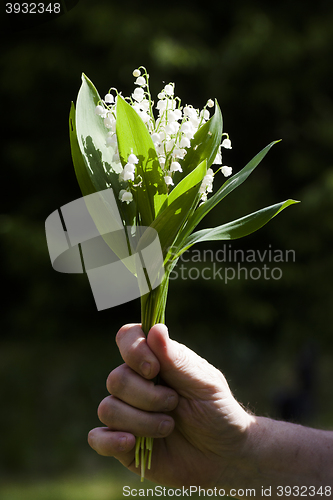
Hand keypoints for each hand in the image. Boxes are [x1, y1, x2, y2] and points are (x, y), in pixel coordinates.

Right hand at [88, 323, 253, 487]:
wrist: (225, 456)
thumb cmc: (218, 411)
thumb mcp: (204, 383)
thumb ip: (176, 359)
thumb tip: (155, 328)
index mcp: (155, 360)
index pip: (127, 338)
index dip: (133, 350)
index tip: (154, 368)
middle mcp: (136, 383)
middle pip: (116, 379)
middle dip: (147, 395)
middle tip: (174, 403)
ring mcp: (127, 413)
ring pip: (108, 409)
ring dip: (141, 421)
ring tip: (168, 426)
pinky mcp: (123, 444)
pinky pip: (97, 438)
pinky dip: (110, 440)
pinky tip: (131, 442)